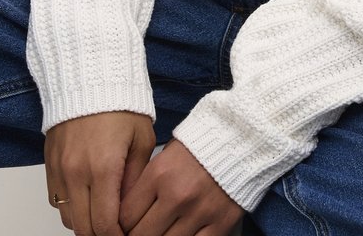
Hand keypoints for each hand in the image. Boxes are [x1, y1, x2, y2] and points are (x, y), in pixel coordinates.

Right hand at [45, 110, 155, 234]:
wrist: (89, 78)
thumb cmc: (120, 105)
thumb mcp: (142, 139)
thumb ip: (136, 178)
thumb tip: (130, 208)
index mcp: (103, 167)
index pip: (104, 224)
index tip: (127, 235)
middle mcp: (76, 173)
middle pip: (84, 228)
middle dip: (101, 234)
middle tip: (116, 229)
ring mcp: (60, 170)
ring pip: (68, 218)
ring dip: (85, 222)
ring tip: (104, 213)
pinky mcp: (49, 165)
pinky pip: (56, 201)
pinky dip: (71, 207)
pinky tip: (88, 198)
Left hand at [119, 138, 244, 235]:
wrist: (241, 137)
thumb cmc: (200, 146)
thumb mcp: (166, 156)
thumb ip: (146, 185)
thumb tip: (127, 217)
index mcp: (159, 174)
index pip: (125, 217)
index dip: (121, 227)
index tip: (125, 227)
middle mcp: (177, 195)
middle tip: (142, 231)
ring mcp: (199, 211)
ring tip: (162, 231)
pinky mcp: (220, 223)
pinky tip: (181, 235)